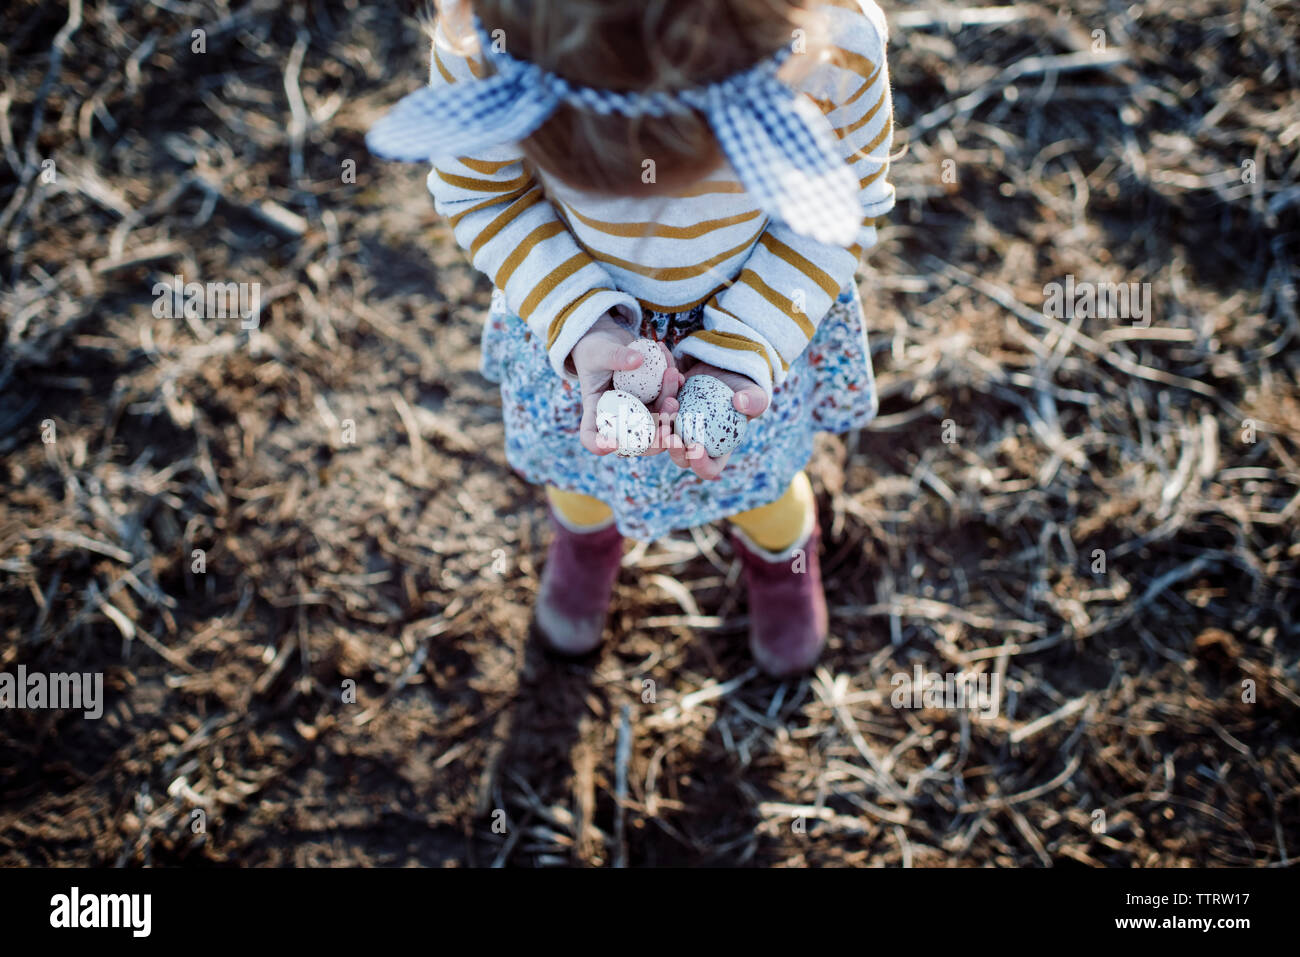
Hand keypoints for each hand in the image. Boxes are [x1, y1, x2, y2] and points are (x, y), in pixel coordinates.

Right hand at [570, 313, 684, 455]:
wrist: (609, 341)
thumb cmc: (595, 349)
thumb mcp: (599, 352)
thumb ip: (616, 356)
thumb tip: (638, 360)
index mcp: (596, 411)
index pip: (591, 436)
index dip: (600, 445)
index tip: (613, 442)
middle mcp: (618, 418)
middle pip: (634, 440)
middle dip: (656, 435)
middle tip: (667, 409)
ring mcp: (637, 411)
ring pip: (657, 420)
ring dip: (670, 404)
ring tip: (672, 374)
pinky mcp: (653, 400)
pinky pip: (667, 401)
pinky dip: (674, 388)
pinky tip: (674, 370)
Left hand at [666, 361, 768, 479]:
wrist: (725, 371)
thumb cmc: (744, 390)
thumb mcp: (757, 396)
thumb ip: (754, 401)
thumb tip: (739, 403)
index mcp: (718, 453)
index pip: (708, 469)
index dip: (700, 464)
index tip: (697, 447)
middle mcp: (695, 446)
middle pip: (679, 457)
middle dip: (672, 449)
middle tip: (669, 434)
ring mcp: (678, 430)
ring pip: (663, 434)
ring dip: (665, 419)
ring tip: (672, 399)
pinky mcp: (667, 412)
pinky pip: (659, 409)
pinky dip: (664, 394)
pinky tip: (675, 376)